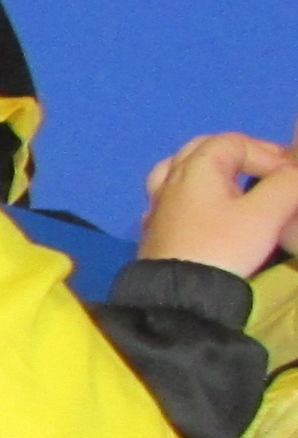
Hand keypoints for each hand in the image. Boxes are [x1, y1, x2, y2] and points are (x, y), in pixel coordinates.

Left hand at [137, 131, 297, 276]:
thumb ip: (286, 185)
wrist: (179, 295)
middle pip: (205, 149)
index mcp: (196, 167)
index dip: (269, 154)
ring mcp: (158, 203)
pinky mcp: (155, 228)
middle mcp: (170, 178)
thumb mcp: (265, 214)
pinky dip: (194, 194)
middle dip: (241, 155)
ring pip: (182, 171)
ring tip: (236, 182)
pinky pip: (173, 197)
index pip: (236, 142)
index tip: (292, 178)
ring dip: (212, 171)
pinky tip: (206, 208)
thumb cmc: (223, 247)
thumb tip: (293, 174)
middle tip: (270, 172)